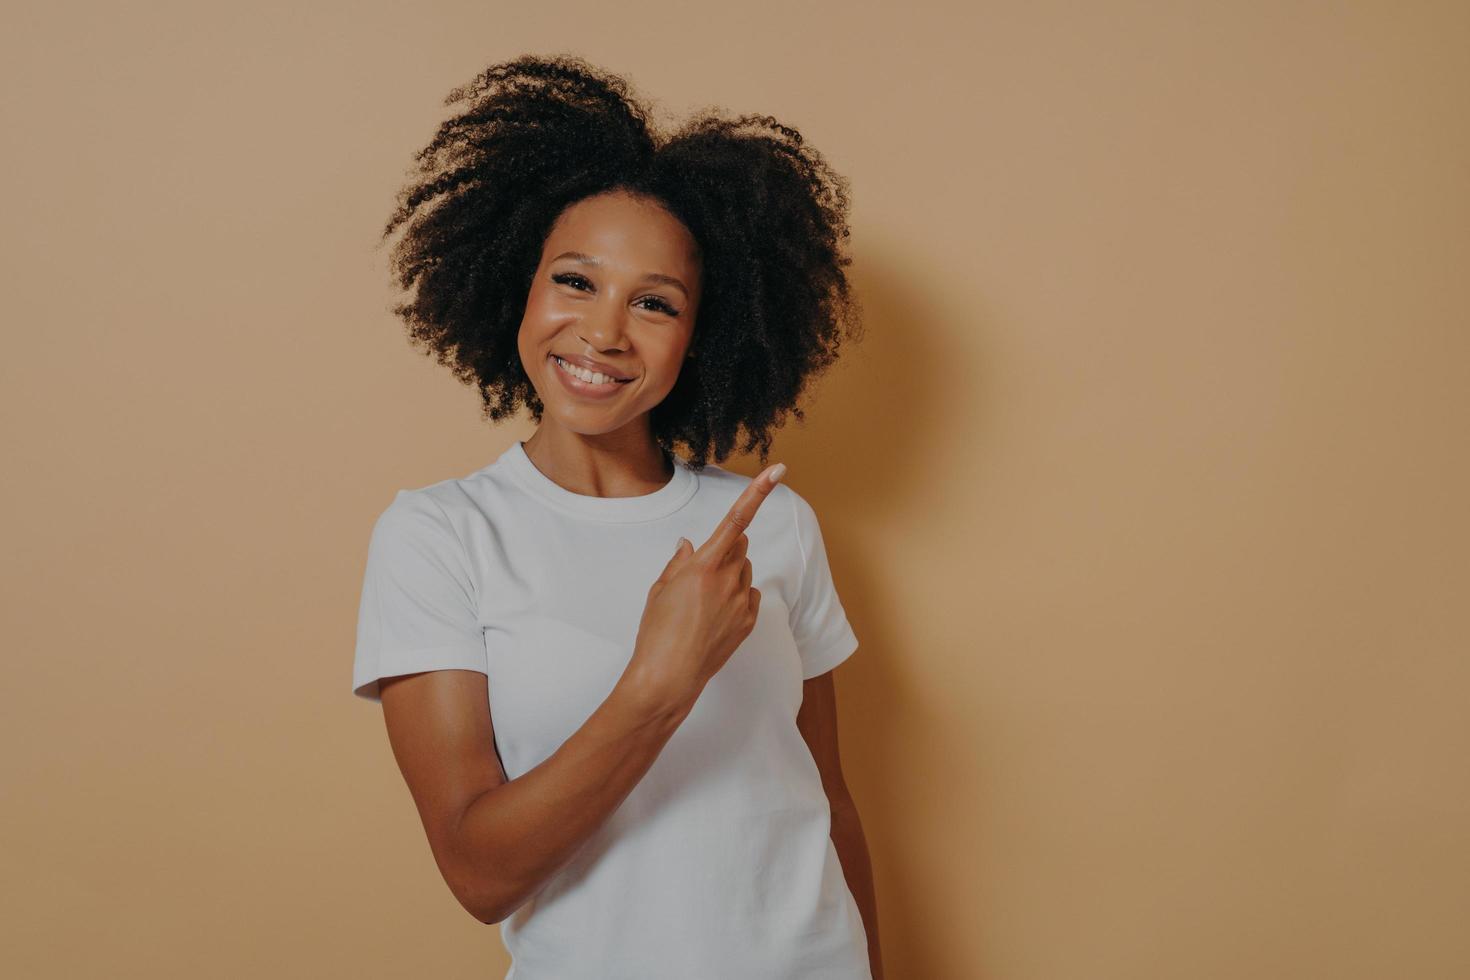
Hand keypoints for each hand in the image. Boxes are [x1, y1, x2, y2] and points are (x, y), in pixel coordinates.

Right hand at [624, 461, 787, 711]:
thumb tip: (689, 544)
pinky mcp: (749, 621)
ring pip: (744, 571)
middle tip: (700, 571)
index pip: (736, 519)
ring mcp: (742, 601)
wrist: (669, 677)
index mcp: (704, 565)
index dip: (758, 491)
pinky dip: (737, 597)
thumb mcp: (660, 589)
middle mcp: (728, 579)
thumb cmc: (656, 632)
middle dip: (726, 548)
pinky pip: (750, 596)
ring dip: (730, 574)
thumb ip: (679, 562)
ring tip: (702, 602)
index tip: (777, 470)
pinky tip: (715, 616)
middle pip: (740, 545)